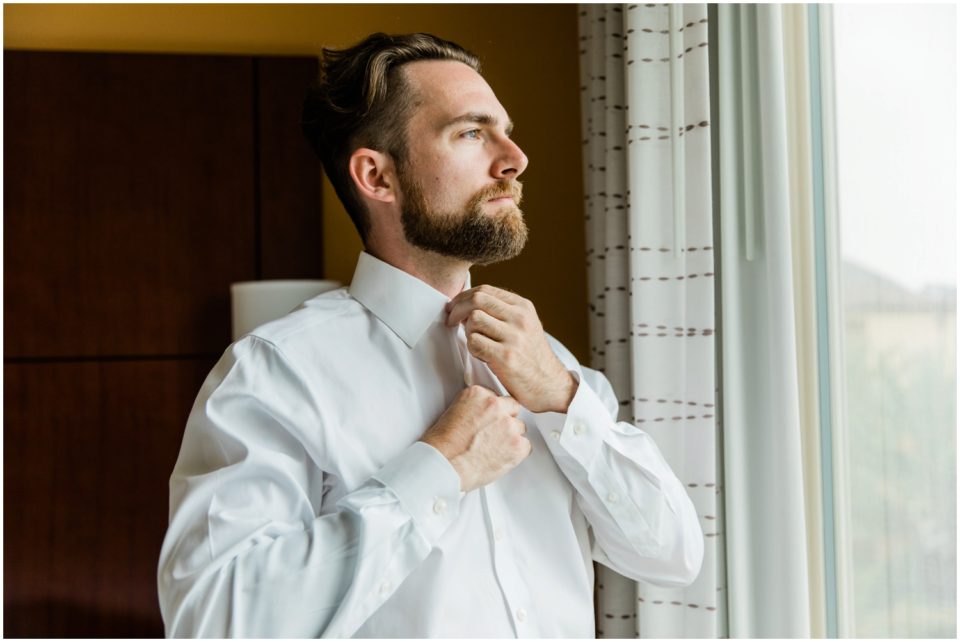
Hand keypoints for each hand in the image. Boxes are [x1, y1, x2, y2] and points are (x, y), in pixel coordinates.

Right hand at [421, 385, 530, 491]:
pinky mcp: (518, 444)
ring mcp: (509, 425)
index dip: (494, 412)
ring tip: (493, 449)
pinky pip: (526, 446)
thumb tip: (485, 414)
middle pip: (512, 410)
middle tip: (492, 435)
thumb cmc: (444, 445)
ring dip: (511, 438)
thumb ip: (476, 408)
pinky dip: (516, 453)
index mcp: (479, 394)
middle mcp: (496, 406)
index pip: (498, 398)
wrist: (444, 465)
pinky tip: (500, 457)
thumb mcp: (455, 412)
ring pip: (520, 428)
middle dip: (505, 422)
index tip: (489, 421)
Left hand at [446, 285, 576, 412]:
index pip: (485, 290)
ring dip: (467, 332)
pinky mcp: (506, 357)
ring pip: (473, 320)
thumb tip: (468, 304)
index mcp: (523, 307)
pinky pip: (474, 342)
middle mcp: (520, 318)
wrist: (550, 385)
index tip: (455, 306)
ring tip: (476, 342)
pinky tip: (481, 355)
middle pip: (477, 300)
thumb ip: (502, 312)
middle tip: (451, 320)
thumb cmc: (532, 358)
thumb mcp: (525, 326)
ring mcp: (514, 337)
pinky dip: (472, 348)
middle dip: (457, 309)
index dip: (463, 297)